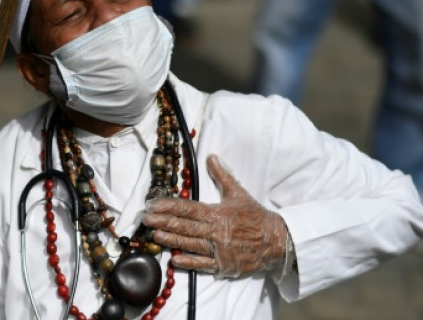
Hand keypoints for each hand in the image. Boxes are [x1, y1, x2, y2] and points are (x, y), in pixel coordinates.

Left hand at [142, 155, 288, 277]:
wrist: (276, 240)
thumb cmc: (254, 216)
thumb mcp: (238, 193)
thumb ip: (222, 176)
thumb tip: (211, 157)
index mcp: (217, 213)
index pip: (189, 208)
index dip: (170, 206)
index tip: (154, 204)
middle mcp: (216, 231)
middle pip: (186, 226)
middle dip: (164, 222)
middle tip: (146, 219)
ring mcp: (219, 249)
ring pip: (191, 244)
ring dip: (172, 240)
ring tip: (155, 236)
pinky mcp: (224, 265)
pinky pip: (204, 264)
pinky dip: (189, 263)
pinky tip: (175, 260)